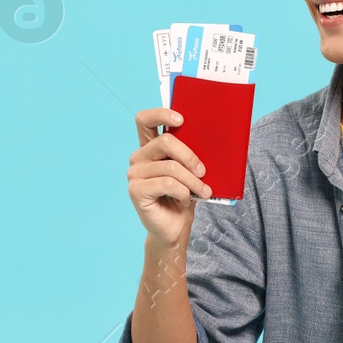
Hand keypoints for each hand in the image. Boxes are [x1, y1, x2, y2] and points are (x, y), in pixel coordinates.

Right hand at [129, 107, 211, 245]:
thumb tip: (208, 137)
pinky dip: (183, 192)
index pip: (145, 120)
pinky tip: (184, 201)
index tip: (181, 120)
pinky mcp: (136, 190)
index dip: (161, 114)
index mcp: (150, 147)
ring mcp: (134, 174)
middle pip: (165, 142)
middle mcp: (139, 158)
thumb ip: (189, 153)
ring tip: (203, 192)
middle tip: (203, 172)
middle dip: (190, 156)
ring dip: (193, 181)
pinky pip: (167, 184)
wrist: (175, 228)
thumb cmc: (184, 197)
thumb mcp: (190, 171)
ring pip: (171, 167)